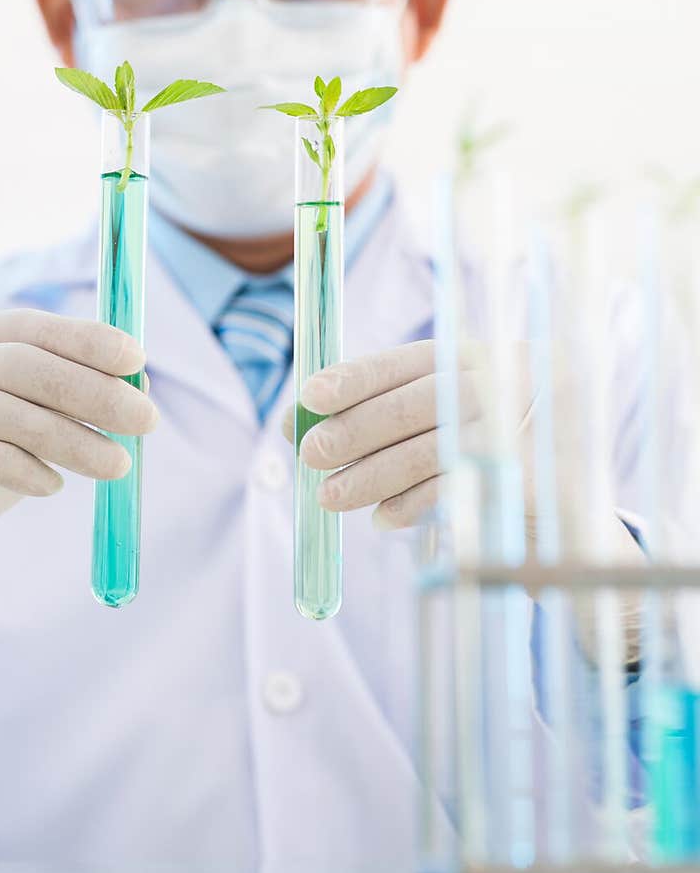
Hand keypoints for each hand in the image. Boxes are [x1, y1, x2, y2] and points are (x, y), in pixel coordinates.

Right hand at [0, 309, 156, 571]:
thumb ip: (70, 390)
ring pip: (5, 413)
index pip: (32, 326)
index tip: (138, 360)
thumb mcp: (28, 412)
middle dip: (93, 393)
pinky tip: (51, 485)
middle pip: (23, 366)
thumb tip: (140, 382)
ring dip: (71, 440)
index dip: (87, 340)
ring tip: (115, 464)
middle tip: (146, 420)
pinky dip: (19, 468)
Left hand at [282, 339, 530, 529]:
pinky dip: (411, 505)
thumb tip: (297, 418)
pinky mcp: (530, 483)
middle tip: (310, 455)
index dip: (358, 377)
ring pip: (429, 451)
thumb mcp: (449, 415)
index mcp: (486, 356)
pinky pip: (455, 494)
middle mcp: (510, 383)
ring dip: (372, 476)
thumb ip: (386, 408)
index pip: (413, 359)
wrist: (574, 505)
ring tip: (331, 496)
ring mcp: (525, 432)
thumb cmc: (491, 449)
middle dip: (355, 429)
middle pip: (418, 402)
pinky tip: (382, 516)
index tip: (309, 395)